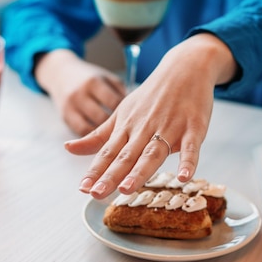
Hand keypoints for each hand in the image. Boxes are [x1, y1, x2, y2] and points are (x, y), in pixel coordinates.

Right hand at [35, 49, 125, 135]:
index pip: (114, 103)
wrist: (61, 73)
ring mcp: (71, 107)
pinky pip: (82, 132)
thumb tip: (135, 111)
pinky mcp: (65, 117)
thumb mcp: (107, 78)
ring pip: (91, 129)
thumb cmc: (91, 78)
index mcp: (94, 82)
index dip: (127, 113)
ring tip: (116, 136)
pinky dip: (93, 137)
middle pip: (103, 118)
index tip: (134, 119)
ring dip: (104, 135)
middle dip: (117, 126)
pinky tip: (102, 137)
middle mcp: (81, 94)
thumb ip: (121, 92)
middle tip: (128, 132)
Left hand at [64, 33, 237, 198]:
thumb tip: (68, 148)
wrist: (185, 68)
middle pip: (126, 155)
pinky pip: (190, 147)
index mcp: (127, 127)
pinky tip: (183, 177)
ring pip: (153, 152)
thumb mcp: (121, 113)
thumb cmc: (152, 95)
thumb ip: (98, 136)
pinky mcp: (193, 128)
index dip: (95, 171)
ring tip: (127, 188)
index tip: (83, 188)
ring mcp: (170, 128)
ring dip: (140, 171)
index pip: (107, 152)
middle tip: (98, 194)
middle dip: (112, 175)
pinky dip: (188, 161)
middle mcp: (145, 129)